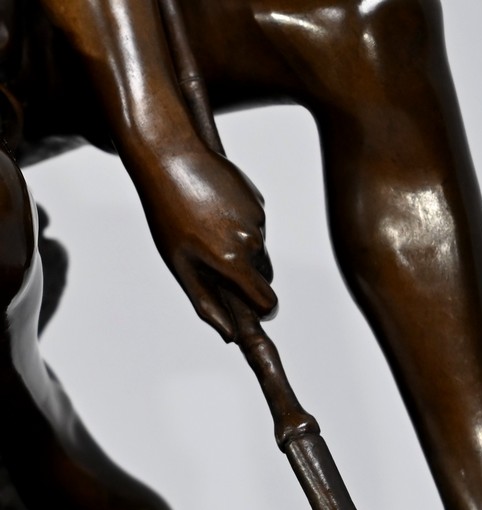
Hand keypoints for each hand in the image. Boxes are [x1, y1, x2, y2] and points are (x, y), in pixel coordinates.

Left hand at [141, 147, 276, 339]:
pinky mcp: (258, 200)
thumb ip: (208, 304)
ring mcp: (258, 220)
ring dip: (240, 248)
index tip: (250, 307)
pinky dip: (239, 223)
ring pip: (258, 250)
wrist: (171, 155)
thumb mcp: (181, 266)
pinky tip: (213, 207)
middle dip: (246, 276)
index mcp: (233, 262)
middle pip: (264, 277)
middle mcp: (252, 242)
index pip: (268, 303)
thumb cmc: (169, 215)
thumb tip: (230, 336)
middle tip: (212, 260)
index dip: (261, 310)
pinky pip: (256, 224)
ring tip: (206, 227)